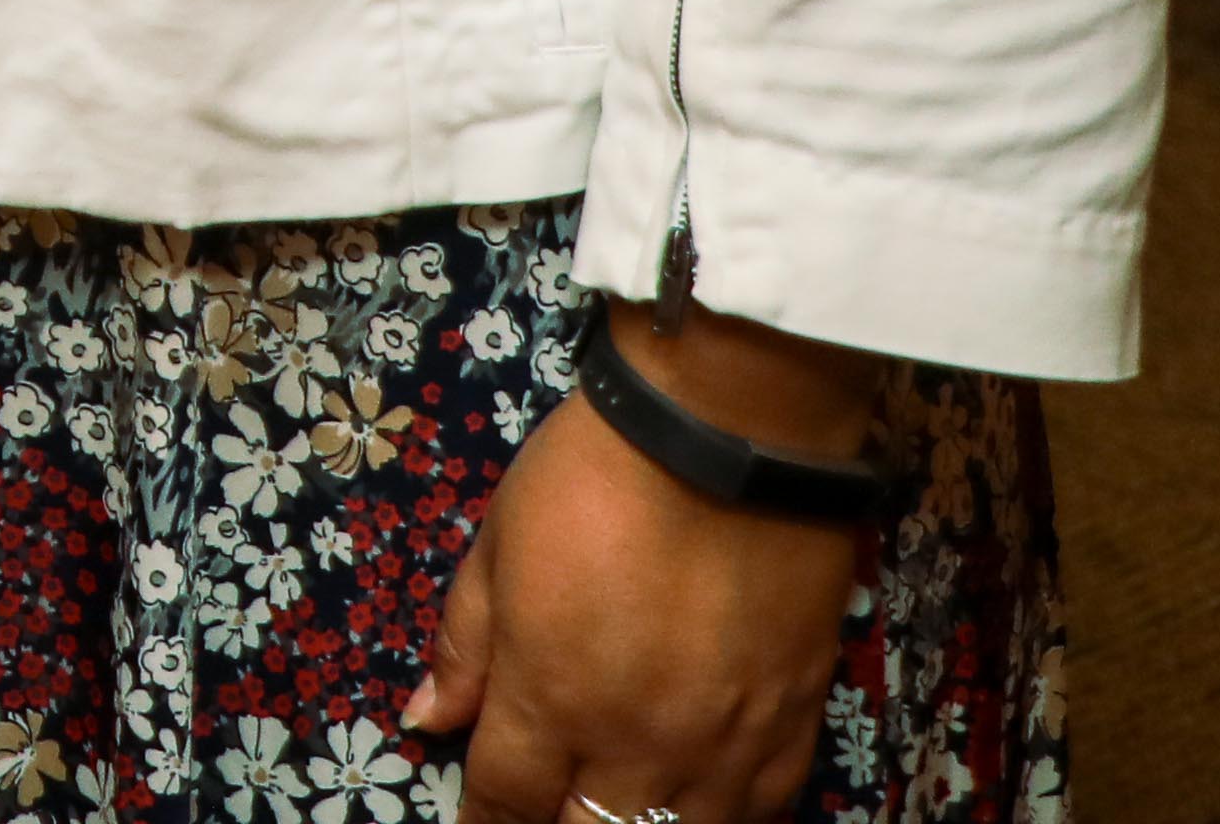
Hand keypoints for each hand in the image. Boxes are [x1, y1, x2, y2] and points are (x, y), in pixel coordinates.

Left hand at [413, 302, 881, 822]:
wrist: (729, 434)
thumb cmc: (593, 477)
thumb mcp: (498, 547)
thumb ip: (464, 648)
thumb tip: (426, 722)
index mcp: (551, 698)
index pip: (505, 801)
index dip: (484, 822)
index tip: (478, 823)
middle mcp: (636, 743)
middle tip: (546, 804)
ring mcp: (723, 746)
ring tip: (615, 801)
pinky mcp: (793, 728)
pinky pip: (757, 813)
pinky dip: (717, 816)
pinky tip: (694, 799)